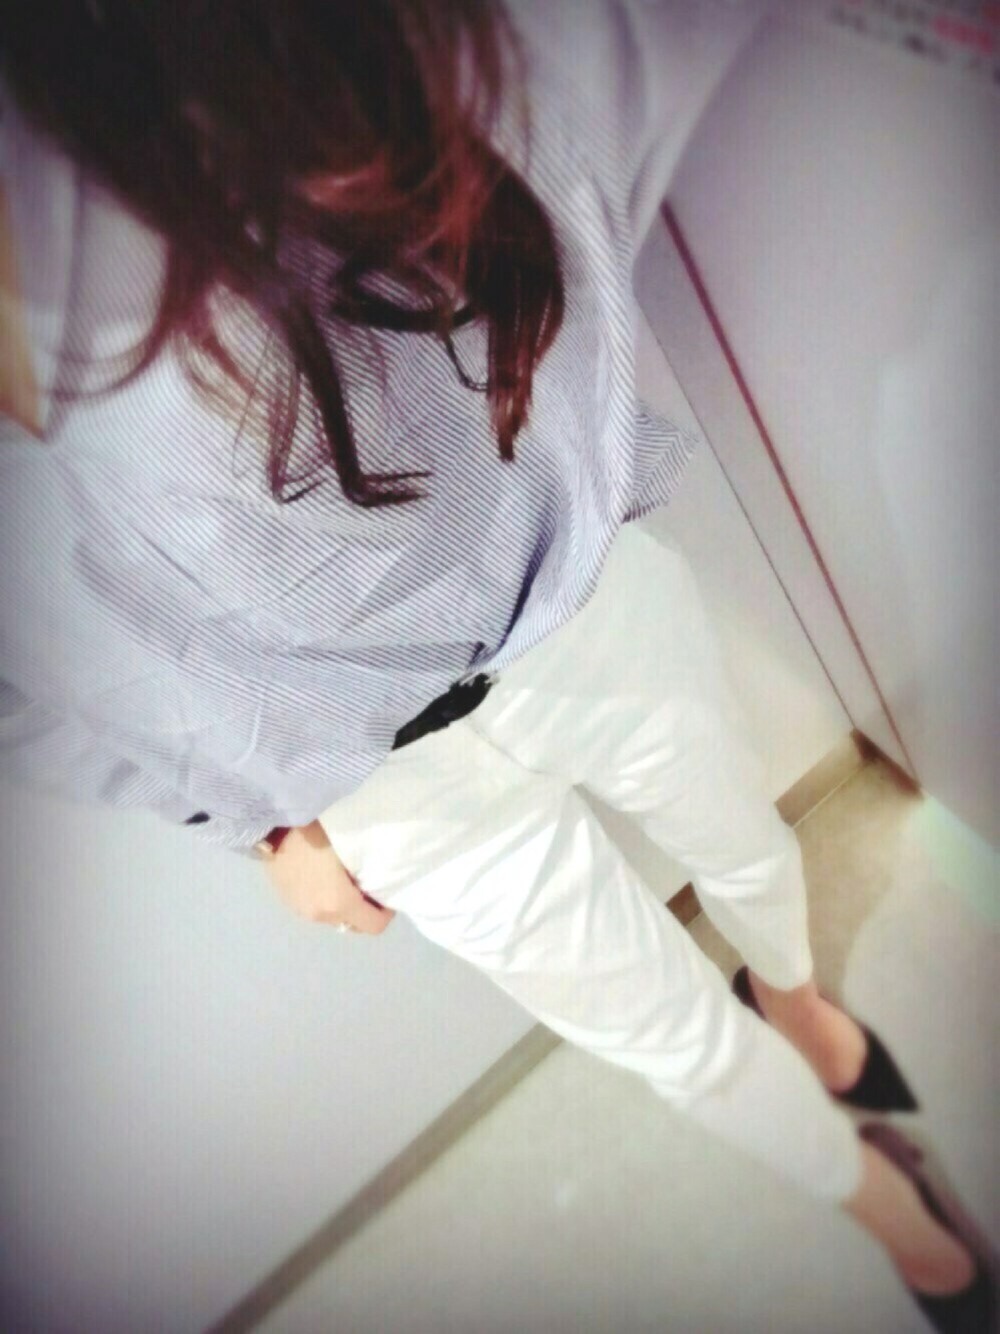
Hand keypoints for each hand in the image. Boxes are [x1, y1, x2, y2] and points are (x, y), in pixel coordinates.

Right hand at [262, 819, 395, 934]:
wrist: (272, 823)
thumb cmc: (317, 830)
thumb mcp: (351, 847)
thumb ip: (368, 868)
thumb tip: (380, 876)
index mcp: (338, 903)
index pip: (374, 926)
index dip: (386, 912)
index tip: (387, 891)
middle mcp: (319, 914)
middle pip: (353, 925)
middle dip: (365, 910)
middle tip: (367, 884)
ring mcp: (300, 910)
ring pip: (333, 918)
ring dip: (343, 905)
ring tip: (345, 879)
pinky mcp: (286, 900)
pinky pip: (315, 908)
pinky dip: (324, 900)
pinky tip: (323, 876)